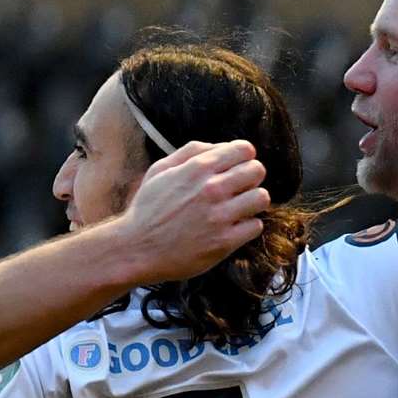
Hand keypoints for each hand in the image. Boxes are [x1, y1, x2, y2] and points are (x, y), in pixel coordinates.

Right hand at [119, 140, 268, 282]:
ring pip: (261, 198)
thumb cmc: (147, 210)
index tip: (237, 167)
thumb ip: (190, 153)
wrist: (136, 250)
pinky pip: (255, 226)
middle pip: (257, 171)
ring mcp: (219, 217)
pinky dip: (247, 227)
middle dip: (250, 178)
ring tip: (238, 208)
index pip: (244, 150)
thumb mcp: (160, 171)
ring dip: (252, 202)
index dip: (244, 157)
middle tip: (238, 189)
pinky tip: (232, 228)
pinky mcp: (224, 242)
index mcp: (197, 169)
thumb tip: (219, 147)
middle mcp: (211, 189)